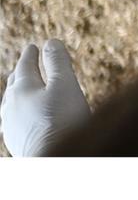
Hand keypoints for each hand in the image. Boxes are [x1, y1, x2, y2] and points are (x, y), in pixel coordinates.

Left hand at [2, 40, 90, 155]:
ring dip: (18, 93)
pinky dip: (20, 111)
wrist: (53, 158)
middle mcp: (11, 105)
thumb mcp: (65, 84)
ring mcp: (10, 125)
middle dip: (21, 72)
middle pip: (14, 84)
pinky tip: (24, 117)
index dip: (30, 54)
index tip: (34, 47)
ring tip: (24, 90)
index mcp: (22, 88)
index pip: (24, 65)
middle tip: (26, 64)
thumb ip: (57, 62)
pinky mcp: (14, 141)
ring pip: (11, 103)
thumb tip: (50, 41)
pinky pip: (14, 120)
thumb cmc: (61, 119)